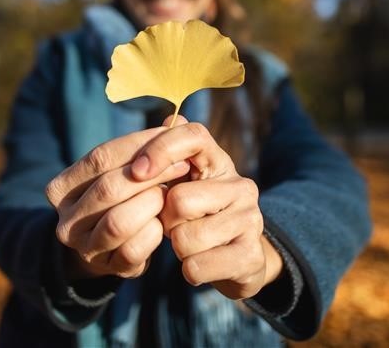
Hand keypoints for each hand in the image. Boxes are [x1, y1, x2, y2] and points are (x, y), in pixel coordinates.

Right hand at [45, 127, 190, 279]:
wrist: (114, 246)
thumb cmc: (125, 195)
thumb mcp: (127, 168)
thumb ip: (147, 145)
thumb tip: (177, 119)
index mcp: (61, 188)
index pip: (100, 156)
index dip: (138, 145)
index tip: (169, 137)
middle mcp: (65, 220)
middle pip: (109, 188)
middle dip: (150, 174)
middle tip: (182, 165)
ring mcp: (84, 248)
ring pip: (119, 222)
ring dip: (151, 204)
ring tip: (170, 193)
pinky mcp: (109, 268)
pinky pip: (134, 250)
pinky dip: (154, 234)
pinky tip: (164, 222)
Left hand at [132, 115, 283, 298]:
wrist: (239, 261)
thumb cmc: (199, 217)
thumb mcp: (183, 184)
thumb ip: (171, 157)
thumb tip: (169, 118)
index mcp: (219, 162)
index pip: (193, 135)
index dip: (161, 149)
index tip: (137, 171)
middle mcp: (241, 185)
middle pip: (180, 199)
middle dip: (166, 219)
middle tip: (176, 224)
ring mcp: (250, 220)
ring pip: (186, 238)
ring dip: (178, 248)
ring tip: (190, 245)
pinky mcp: (251, 255)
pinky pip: (197, 266)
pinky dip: (190, 270)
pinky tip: (200, 265)